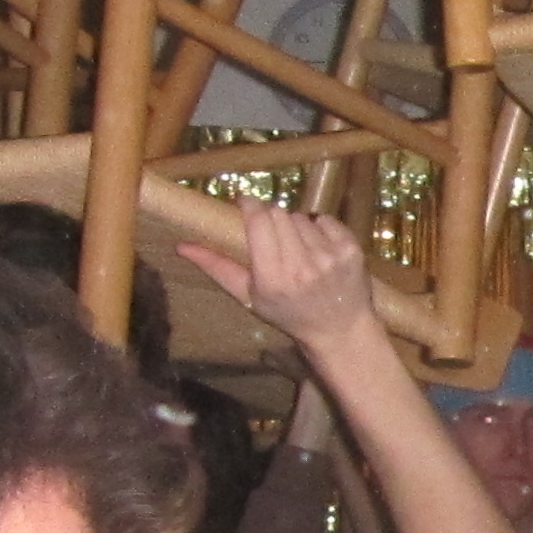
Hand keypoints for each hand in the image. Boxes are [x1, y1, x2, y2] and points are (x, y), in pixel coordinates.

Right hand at [182, 200, 380, 351]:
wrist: (338, 329)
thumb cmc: (288, 313)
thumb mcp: (249, 296)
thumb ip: (217, 267)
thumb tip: (181, 246)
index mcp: (271, 277)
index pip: (258, 220)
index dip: (250, 205)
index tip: (245, 202)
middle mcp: (301, 265)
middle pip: (278, 213)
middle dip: (271, 218)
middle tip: (272, 236)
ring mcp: (329, 256)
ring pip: (301, 217)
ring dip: (295, 227)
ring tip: (298, 251)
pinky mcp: (350, 249)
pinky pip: (326, 220)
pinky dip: (320, 230)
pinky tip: (319, 251)